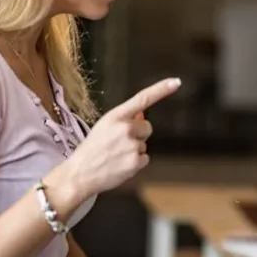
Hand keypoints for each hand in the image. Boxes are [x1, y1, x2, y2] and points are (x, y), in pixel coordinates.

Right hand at [59, 78, 180, 197]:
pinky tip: (120, 165)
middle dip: (138, 135)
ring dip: (134, 150)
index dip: (161, 89)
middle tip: (119, 144)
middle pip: (147, 128)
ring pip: (144, 145)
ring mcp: (132, 145)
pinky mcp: (136, 161)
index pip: (142, 99)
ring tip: (116, 156)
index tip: (176, 82)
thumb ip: (124, 120)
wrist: (80, 173)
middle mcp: (125, 128)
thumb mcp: (104, 127)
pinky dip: (135, 163)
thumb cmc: (91, 149)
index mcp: (116, 116)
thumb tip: (142, 115)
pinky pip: (144, 159)